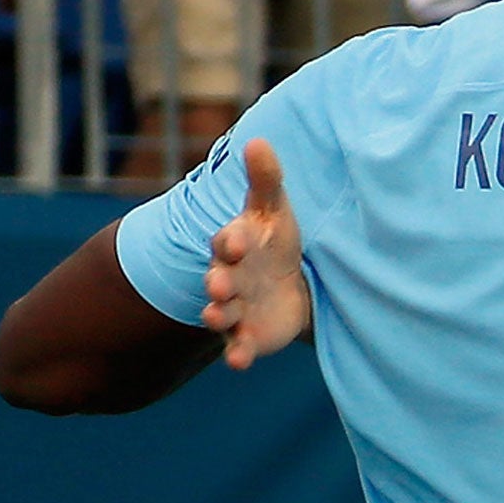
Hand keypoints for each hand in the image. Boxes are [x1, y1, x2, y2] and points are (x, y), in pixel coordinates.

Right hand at [202, 138, 311, 369]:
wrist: (288, 284)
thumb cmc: (276, 241)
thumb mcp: (275, 210)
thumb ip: (266, 180)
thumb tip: (258, 141)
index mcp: (235, 245)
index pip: (228, 241)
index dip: (230, 241)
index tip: (235, 240)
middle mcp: (229, 278)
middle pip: (219, 279)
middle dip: (218, 281)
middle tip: (218, 284)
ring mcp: (237, 309)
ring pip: (222, 314)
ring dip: (218, 316)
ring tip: (215, 317)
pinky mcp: (249, 336)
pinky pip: (240, 347)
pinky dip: (239, 354)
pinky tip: (239, 362)